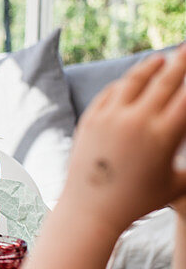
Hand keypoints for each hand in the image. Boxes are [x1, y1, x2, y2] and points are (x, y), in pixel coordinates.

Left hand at [59, 45, 185, 239]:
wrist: (92, 209)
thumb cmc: (139, 201)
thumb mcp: (176, 184)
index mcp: (163, 136)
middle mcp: (137, 121)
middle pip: (164, 80)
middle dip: (180, 61)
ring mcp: (110, 118)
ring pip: (134, 81)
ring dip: (150, 66)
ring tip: (160, 59)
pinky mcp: (90, 119)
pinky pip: (111, 93)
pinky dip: (125, 83)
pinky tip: (133, 80)